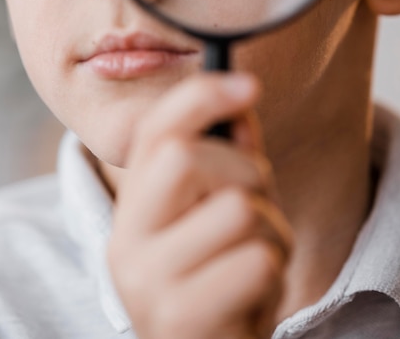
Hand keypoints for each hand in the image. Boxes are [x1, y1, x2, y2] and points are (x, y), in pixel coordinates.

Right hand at [107, 72, 292, 338]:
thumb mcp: (223, 211)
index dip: (201, 97)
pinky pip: (256, 260)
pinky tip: (254, 296)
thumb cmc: (221, 278)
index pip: (154, 130)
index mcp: (134, 205)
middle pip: (187, 156)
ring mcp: (145, 281)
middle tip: (256, 206)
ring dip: (271, 230)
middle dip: (246, 170)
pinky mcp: (177, 317)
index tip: (248, 84)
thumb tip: (241, 103)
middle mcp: (126, 239)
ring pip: (238, 208)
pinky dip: (274, 272)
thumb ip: (231, 158)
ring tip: (257, 259)